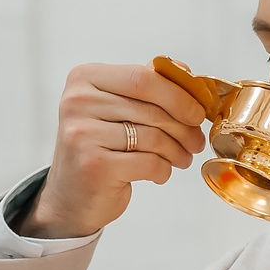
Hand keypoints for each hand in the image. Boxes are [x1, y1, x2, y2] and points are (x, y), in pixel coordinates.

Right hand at [24, 63, 209, 237]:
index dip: (179, 95)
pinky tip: (160, 173)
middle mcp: (78, 102)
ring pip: (154, 137)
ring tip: (181, 159)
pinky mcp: (94, 166)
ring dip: (177, 151)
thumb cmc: (99, 149)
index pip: (143, 78)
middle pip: (152, 109)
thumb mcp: (114, 109)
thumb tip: (185, 72)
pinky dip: (162, 170)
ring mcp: (82, 134)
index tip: (198, 112)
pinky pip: (149, 162)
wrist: (71, 197)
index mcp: (84, 79)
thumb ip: (144, 87)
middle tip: (196, 142)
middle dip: (184, 128)